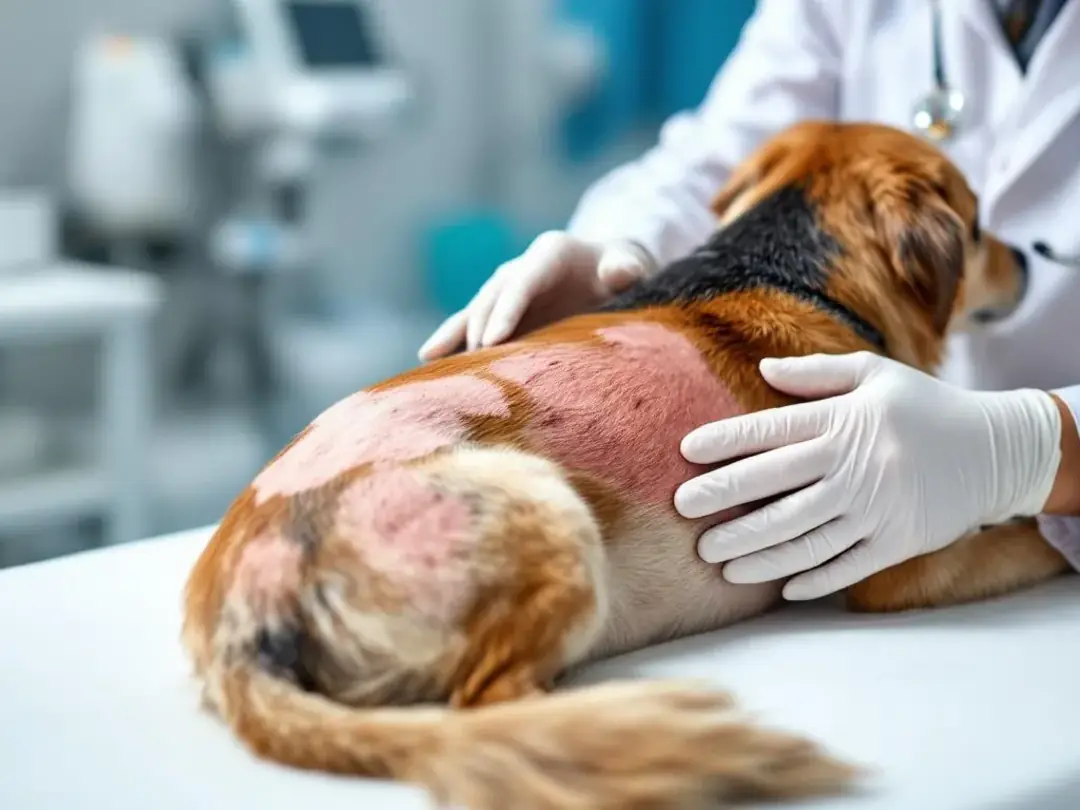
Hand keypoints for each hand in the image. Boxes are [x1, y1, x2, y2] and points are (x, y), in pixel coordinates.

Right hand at [418, 232, 653, 360]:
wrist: (612, 273)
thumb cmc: (622, 271)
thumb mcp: (630, 266)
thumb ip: (626, 268)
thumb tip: (618, 272)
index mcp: (549, 253)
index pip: (523, 282)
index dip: (507, 310)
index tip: (494, 341)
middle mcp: (520, 268)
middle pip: (494, 297)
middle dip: (482, 329)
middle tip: (476, 364)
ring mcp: (508, 291)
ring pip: (475, 311)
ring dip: (455, 335)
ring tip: (430, 359)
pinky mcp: (502, 312)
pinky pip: (472, 325)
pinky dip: (451, 340)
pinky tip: (428, 359)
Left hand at [674, 352, 1061, 599]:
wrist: (997, 450)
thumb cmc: (925, 407)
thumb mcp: (875, 375)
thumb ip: (816, 374)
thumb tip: (761, 370)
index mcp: (845, 421)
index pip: (771, 431)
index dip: (725, 441)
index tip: (686, 451)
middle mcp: (855, 465)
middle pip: (776, 486)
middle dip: (724, 498)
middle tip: (682, 510)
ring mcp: (876, 508)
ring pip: (802, 535)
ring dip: (755, 550)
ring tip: (715, 560)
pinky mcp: (896, 542)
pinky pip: (846, 565)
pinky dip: (812, 579)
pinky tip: (779, 588)